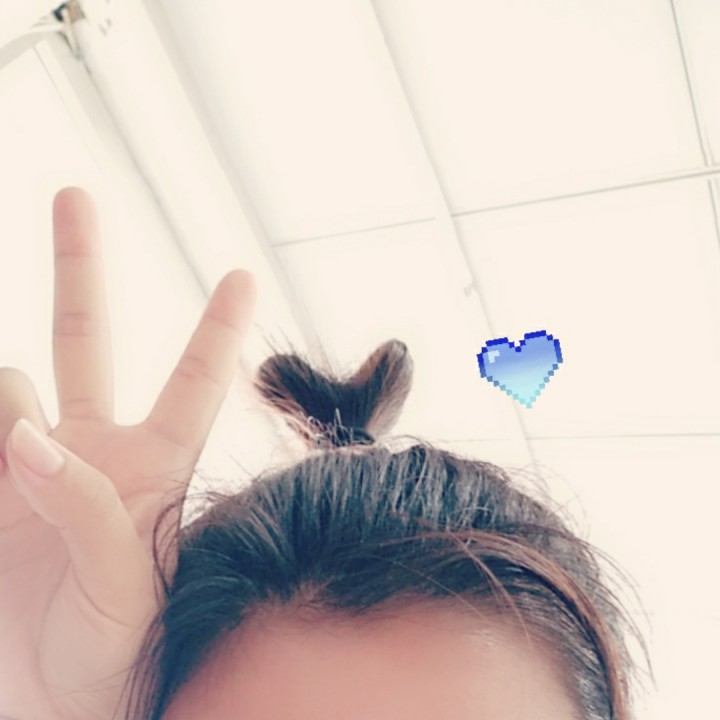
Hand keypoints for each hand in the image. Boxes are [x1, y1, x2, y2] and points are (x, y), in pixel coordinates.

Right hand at [0, 188, 255, 718]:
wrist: (69, 700)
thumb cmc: (124, 650)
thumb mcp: (131, 585)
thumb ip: (91, 510)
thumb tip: (30, 436)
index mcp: (156, 465)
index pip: (195, 379)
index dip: (216, 327)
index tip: (243, 273)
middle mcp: (96, 449)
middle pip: (89, 337)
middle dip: (80, 268)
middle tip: (77, 195)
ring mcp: (37, 465)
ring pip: (12, 386)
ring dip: (7, 398)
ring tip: (21, 469)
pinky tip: (6, 453)